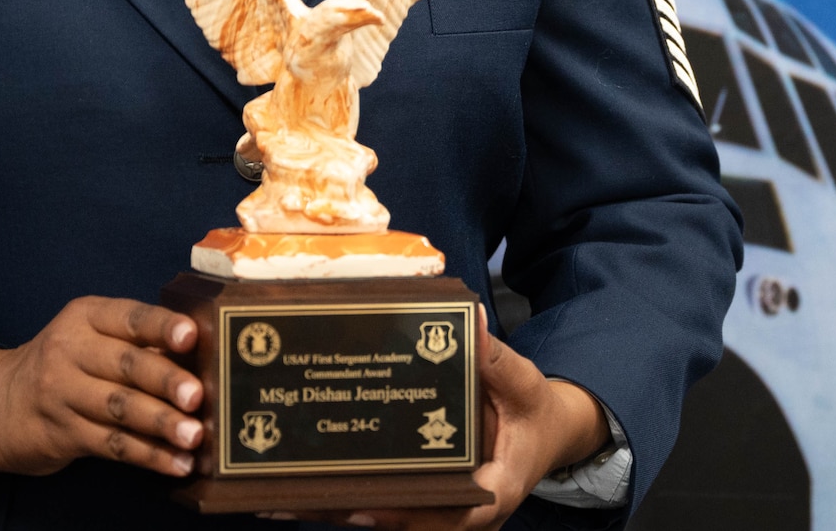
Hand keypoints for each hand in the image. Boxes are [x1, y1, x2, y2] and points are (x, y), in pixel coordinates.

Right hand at [0, 297, 204, 478]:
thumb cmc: (67, 363)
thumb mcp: (90, 336)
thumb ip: (138, 342)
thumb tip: (203, 357)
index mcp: (85, 316)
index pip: (129, 317)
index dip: (161, 326)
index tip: (191, 336)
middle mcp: (70, 350)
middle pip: (124, 364)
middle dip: (165, 380)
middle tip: (198, 396)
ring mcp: (62, 393)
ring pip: (119, 408)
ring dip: (161, 423)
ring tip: (194, 436)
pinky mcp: (62, 433)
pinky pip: (112, 444)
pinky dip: (148, 455)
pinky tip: (176, 464)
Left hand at [264, 312, 608, 529]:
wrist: (548, 433)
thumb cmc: (536, 412)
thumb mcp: (525, 382)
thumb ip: (498, 360)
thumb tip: (473, 324)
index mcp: (495, 489)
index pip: (454, 514)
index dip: (407, 514)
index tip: (365, 508)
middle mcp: (466, 509)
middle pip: (408, 520)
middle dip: (356, 513)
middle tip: (301, 499)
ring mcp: (447, 508)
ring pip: (393, 516)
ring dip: (344, 509)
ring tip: (287, 497)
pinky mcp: (431, 498)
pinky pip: (392, 502)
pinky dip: (356, 496)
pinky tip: (312, 482)